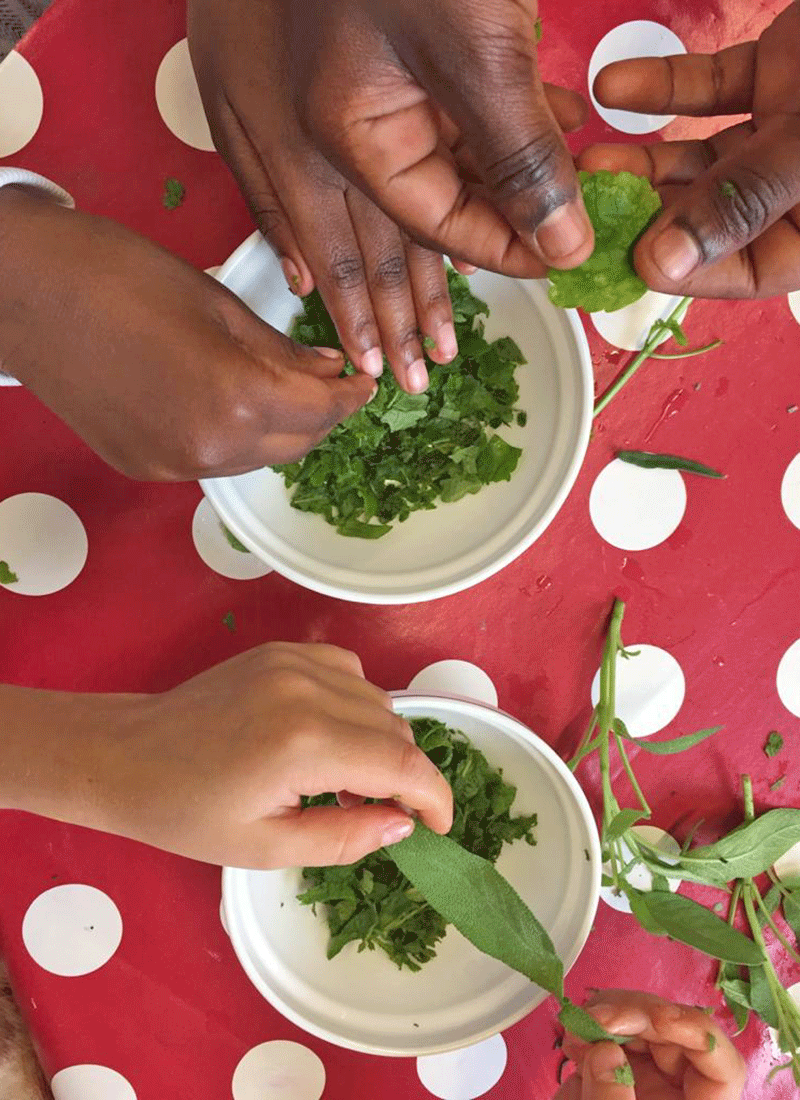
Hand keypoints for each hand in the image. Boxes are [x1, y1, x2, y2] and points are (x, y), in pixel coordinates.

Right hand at [0, 185, 373, 478]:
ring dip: (280, 432)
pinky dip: (234, 438)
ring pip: (256, 459)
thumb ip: (281, 349)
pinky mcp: (144, 468)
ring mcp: (174, 467)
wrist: (23, 293)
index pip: (322, 412)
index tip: (363, 381)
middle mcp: (211, 449)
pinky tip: (227, 404)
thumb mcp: (217, 301)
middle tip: (329, 383)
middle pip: (296, 446)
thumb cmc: (120, 274)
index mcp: (237, 399)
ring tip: (281, 390)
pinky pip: (212, 461)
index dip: (350, 396)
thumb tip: (329, 371)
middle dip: (321, 417)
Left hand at [43, 644, 452, 867]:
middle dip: (404, 776)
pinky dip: (357, 706)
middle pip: (396, 730)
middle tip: (376, 813)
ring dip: (381, 742)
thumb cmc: (186, 812)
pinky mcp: (282, 650)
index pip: (403, 765)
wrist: (124, 755)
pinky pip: (349, 673)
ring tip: (345, 780)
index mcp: (303, 743)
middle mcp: (307, 689)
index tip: (437, 827)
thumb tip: (402, 825)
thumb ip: (345, 837)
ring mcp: (294, 661)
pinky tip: (328, 736)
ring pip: (378, 700)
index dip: (435, 798)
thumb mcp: (266, 847)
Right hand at [188, 0, 587, 392]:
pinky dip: (301, 230)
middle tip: (416, 379)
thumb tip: (562, 236)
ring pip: (324, 223)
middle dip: (400, 315)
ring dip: (354, 290)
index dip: (500, 250)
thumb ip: (519, 150)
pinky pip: (275, 181)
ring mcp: (269, 112)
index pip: (438, 220)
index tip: (548, 266)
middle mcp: (299, 136)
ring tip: (369, 352)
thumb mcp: (478, 43)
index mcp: (347, 133)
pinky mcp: (259, 84)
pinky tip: (302, 270)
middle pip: (365, 247)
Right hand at [556, 991, 746, 1099]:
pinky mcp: (623, 1079)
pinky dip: (593, 1032)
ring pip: (644, 1030)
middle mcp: (681, 1095)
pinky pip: (615, 1042)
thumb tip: (604, 1050)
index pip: (719, 1063)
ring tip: (575, 1028)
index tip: (652, 1018)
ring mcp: (652, 1085)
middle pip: (675, 1036)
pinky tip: (573, 1040)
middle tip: (592, 1017)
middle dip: (633, 1016)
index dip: (693, 1030)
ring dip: (608, 1018)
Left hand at [579, 2, 799, 298]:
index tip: (622, 259)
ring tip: (592, 157)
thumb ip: (744, 201)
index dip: (683, 270)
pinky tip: (615, 85)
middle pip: (713, 216)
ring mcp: (791, 130)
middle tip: (589, 210)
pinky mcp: (782, 72)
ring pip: (704, 156)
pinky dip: (668, 86)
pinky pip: (715, 87)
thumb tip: (663, 265)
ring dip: (647, 157)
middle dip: (650, 212)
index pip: (746, 269)